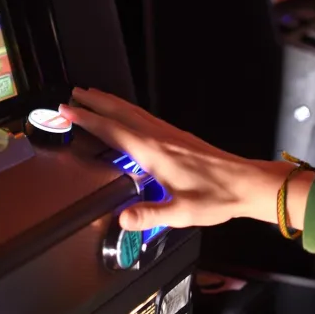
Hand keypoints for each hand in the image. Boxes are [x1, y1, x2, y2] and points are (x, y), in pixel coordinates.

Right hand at [59, 88, 314, 231]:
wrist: (247, 183)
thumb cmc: (217, 196)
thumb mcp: (182, 212)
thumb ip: (149, 215)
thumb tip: (121, 219)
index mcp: (154, 152)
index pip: (113, 131)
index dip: (87, 120)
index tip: (67, 110)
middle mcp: (159, 137)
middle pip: (120, 113)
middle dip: (94, 103)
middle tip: (71, 94)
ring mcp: (168, 133)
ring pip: (132, 111)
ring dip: (110, 103)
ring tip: (92, 96)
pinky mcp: (177, 136)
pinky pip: (144, 116)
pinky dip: (126, 110)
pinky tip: (126, 114)